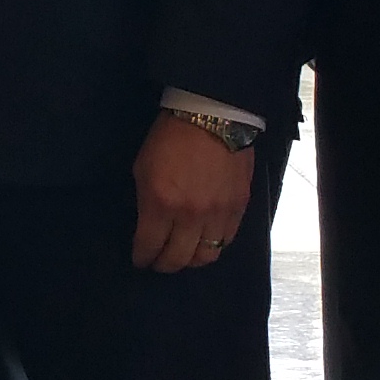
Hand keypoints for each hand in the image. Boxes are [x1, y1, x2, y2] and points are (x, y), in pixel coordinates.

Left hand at [130, 111, 257, 273]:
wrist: (211, 115)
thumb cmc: (170, 137)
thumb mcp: (142, 168)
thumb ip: (145, 203)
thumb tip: (146, 226)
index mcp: (160, 203)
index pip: (149, 247)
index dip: (142, 258)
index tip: (140, 259)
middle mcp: (190, 215)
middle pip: (178, 259)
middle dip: (164, 265)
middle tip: (159, 262)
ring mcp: (217, 213)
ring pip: (206, 256)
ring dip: (191, 260)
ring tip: (184, 254)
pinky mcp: (239, 207)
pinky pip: (227, 240)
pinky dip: (214, 245)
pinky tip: (205, 240)